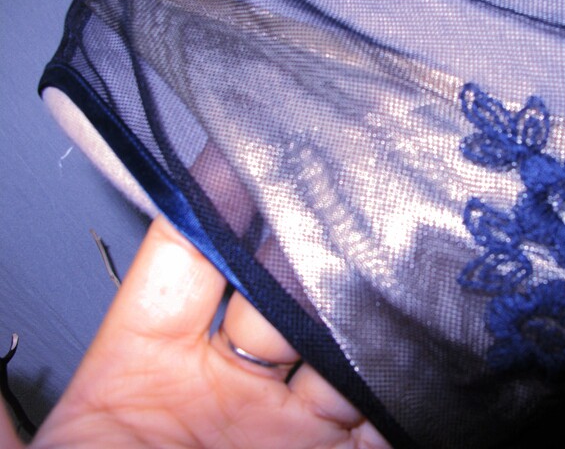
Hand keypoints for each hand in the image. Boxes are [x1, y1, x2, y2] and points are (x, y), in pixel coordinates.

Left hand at [11, 216, 388, 447]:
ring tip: (382, 249)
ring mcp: (293, 428)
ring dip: (357, 298)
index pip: (186, 260)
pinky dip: (403, 371)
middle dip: (301, 242)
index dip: (213, 203)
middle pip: (273, 287)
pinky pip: (386, 406)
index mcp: (146, 371)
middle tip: (333, 189)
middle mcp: (229, 387)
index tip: (240, 147)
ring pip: (336, 338)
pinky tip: (413, 329)